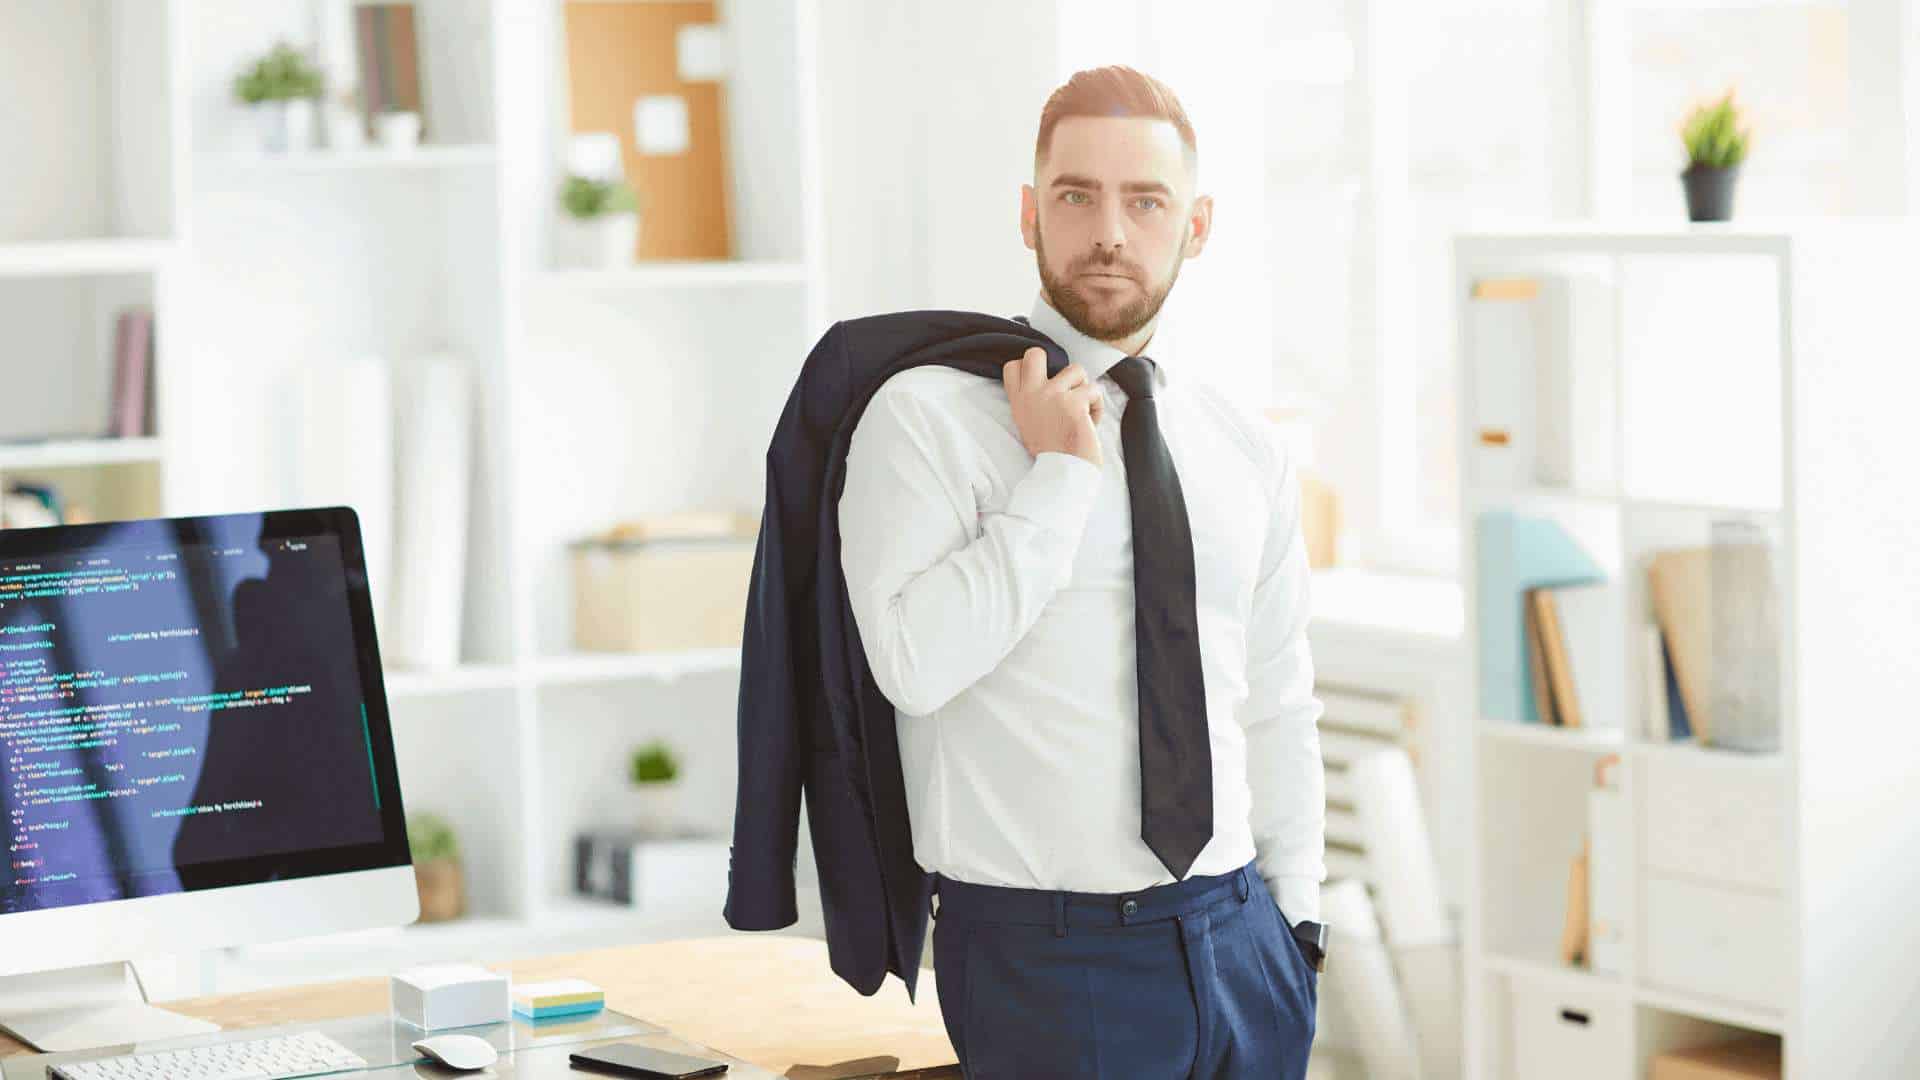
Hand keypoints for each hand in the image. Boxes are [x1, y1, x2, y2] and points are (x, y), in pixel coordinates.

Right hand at [1001, 347, 1103, 467]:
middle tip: (1065, 385)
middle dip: (1055, 362)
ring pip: (1076, 369)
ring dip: (1085, 388)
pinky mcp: (1074, 402)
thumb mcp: (1029, 425)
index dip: (1030, 367)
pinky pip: (1095, 390)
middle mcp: (1031, 395)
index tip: (1044, 382)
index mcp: (1019, 402)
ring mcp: (1052, 395)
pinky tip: (1091, 423)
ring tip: (1083, 409)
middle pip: (1036, 353)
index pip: (1013, 366)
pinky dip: (1097, 407)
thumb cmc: (1052, 453)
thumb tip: (1049, 382)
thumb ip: (1033, 402)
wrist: (1064, 473)